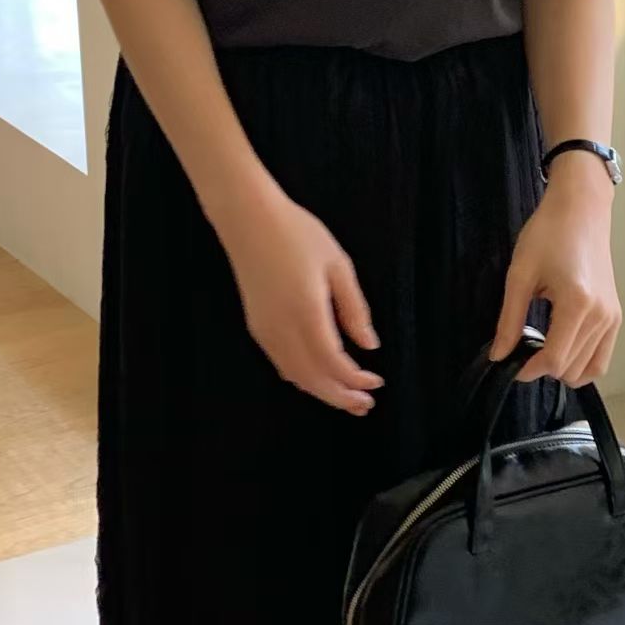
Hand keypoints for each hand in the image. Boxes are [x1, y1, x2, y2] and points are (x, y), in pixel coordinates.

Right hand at [212, 179, 383, 415]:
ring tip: (346, 397)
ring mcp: (264, 329)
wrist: (248, 218)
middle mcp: (281, 328)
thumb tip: (369, 345)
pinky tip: (317, 375)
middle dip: (340, 397)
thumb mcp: (338, 265)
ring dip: (321, 391)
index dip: (355, 380)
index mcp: (306, 312)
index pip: (333, 363)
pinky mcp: (256, 325)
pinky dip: (302, 377)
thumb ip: (354, 309)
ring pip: (294, 375)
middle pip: (312, 379)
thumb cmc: (297, 234)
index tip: (376, 383)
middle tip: (364, 406)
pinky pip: (281, 362)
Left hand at [489, 153, 620, 384]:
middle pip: (571, 369)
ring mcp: (613, 317)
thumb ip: (509, 320)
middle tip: (522, 349)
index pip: (554, 359)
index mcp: (577, 304)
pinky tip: (560, 346)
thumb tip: (499, 355)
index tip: (510, 364)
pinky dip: (581, 362)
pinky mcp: (616, 315)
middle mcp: (601, 316)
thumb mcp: (520, 274)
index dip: (529, 370)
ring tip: (541, 346)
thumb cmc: (548, 233)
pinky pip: (602, 359)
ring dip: (562, 367)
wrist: (580, 208)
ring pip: (588, 370)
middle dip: (543, 368)